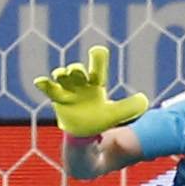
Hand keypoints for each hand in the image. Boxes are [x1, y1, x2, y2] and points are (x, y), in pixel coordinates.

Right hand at [32, 45, 150, 138]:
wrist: (84, 134)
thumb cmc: (100, 119)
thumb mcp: (115, 114)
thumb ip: (129, 108)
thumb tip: (145, 101)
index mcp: (96, 83)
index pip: (97, 65)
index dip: (97, 57)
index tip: (97, 51)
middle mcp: (81, 83)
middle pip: (78, 70)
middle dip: (77, 69)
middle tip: (79, 72)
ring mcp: (68, 90)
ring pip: (63, 77)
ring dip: (62, 74)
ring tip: (62, 74)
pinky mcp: (58, 99)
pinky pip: (49, 89)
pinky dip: (44, 84)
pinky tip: (39, 80)